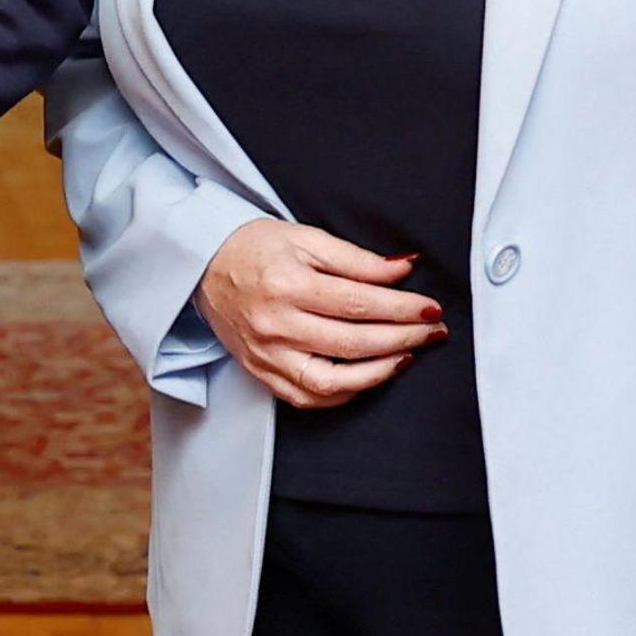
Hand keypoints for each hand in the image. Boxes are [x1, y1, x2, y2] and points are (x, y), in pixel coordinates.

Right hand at [194, 220, 441, 409]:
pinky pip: (309, 397)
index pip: (358, 303)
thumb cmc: (253, 248)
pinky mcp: (262, 372)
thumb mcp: (303, 238)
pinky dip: (345, 392)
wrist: (202, 265)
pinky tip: (368, 376)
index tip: (430, 308)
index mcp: (286, 284)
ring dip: (380, 371)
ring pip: (334, 380)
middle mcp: (276, 324)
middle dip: (404, 337)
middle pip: (354, 341)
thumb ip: (355, 258)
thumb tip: (402, 270)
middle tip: (432, 331)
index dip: (402, 308)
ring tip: (407, 356)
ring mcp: (267, 354)